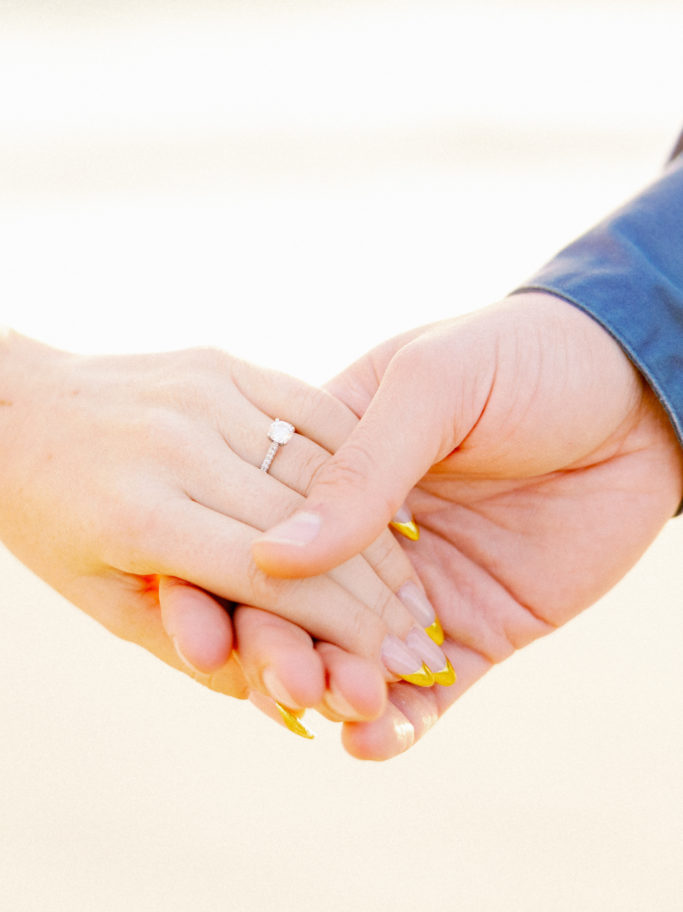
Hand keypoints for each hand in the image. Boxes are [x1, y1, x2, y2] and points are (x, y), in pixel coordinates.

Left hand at [0, 330, 441, 734]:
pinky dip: (358, 461)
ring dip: (380, 531)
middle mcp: (180, 444)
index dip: (344, 630)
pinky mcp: (223, 362)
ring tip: (414, 584)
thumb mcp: (105, 602)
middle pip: (310, 526)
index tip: (392, 664)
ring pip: (323, 468)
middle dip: (377, 591)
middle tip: (419, 635)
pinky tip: (391, 506)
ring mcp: (205, 393)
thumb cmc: (54, 521)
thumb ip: (195, 647)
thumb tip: (284, 703)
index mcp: (142, 515)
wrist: (15, 408)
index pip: (273, 580)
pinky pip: (313, 410)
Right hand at [253, 293, 682, 757]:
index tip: (194, 627)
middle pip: (290, 607)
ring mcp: (414, 589)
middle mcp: (362, 535)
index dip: (212, 578)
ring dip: (330, 691)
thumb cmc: (526, 358)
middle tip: (285, 680)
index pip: (250, 529)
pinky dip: (395, 725)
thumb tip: (276, 554)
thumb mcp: (436, 384)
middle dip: (272, 649)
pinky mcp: (473, 631)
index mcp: (328, 464)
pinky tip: (377, 739)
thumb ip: (359, 466)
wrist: (638, 395)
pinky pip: (425, 694)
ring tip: (339, 705)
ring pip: (348, 659)